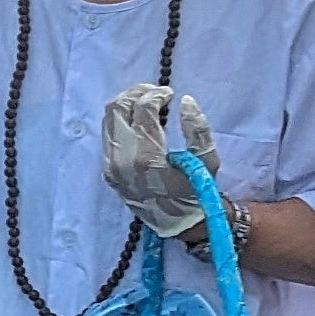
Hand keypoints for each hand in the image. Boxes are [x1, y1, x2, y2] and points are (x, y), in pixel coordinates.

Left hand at [100, 85, 223, 239]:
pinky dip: (122, 122)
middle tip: (156, 93)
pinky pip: (108, 135)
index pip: (142, 110)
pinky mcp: (108, 170)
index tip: (170, 94)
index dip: (157, 95)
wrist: (179, 223)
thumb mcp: (206, 160)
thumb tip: (185, 101)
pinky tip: (140, 122)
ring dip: (127, 105)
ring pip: (108, 120)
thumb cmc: (197, 192)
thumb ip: (198, 128)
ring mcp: (111, 165)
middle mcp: (121, 159)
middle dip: (136, 93)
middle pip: (117, 108)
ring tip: (148, 103)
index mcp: (146, 156)